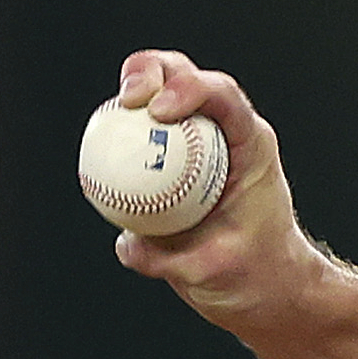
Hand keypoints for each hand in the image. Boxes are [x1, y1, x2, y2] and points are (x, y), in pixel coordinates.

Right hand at [107, 49, 323, 315]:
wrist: (261, 286)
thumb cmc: (251, 275)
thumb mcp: (215, 272)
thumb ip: (172, 259)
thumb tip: (128, 243)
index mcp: (250, 146)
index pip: (223, 95)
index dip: (188, 88)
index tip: (157, 111)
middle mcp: (223, 134)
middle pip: (184, 76)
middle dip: (150, 72)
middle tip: (127, 101)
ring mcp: (194, 143)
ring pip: (157, 95)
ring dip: (128, 95)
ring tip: (105, 123)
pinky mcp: (170, 160)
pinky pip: (138, 138)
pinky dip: (115, 139)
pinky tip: (97, 158)